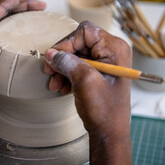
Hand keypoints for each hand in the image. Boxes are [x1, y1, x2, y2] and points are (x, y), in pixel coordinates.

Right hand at [44, 21, 132, 164]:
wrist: (109, 132)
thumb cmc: (105, 110)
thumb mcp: (84, 82)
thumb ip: (68, 63)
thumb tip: (51, 53)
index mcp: (115, 49)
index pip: (85, 32)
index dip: (67, 43)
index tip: (54, 58)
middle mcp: (112, 52)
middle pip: (79, 43)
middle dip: (62, 58)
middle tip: (49, 72)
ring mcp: (106, 62)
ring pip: (76, 55)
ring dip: (62, 68)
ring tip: (55, 85)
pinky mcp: (99, 72)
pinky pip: (79, 65)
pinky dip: (67, 74)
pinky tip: (62, 87)